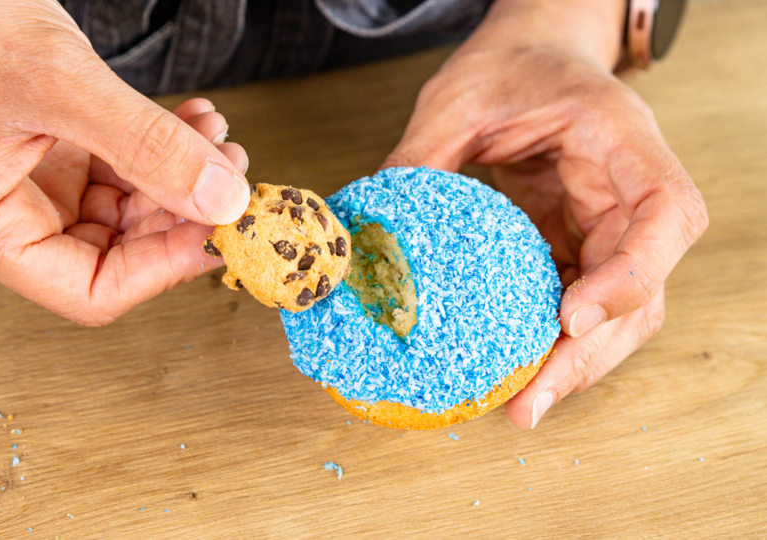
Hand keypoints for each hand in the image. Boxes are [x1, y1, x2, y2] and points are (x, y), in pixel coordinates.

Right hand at [0, 0, 249, 324]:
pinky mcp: (53, 147)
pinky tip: (191, 124)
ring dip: (182, 176)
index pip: (93, 292)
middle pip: (121, 251)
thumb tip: (219, 199)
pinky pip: (121, 165)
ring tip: (216, 141)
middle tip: (230, 181)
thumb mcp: (55, 81)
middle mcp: (11, 212)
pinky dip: (162, 147)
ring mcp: (34, 179)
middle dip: (185, 214)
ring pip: (129, 207)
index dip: (165, 269)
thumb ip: (143, 144)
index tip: (218, 234)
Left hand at [382, 0, 708, 427]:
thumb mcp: (456, 99)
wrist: (533, 54)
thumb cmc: (508, 65)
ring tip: (521, 405)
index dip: (630, 275)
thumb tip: (364, 232)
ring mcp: (611, 225)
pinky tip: (515, 368)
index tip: (571, 317)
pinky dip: (554, 342)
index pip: (664, 214)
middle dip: (590, 352)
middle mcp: (630, 192)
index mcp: (620, 140)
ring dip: (576, 363)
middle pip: (644, 288)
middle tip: (530, 402)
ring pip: (620, 312)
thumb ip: (419, 159)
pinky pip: (580, 301)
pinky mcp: (581, 244)